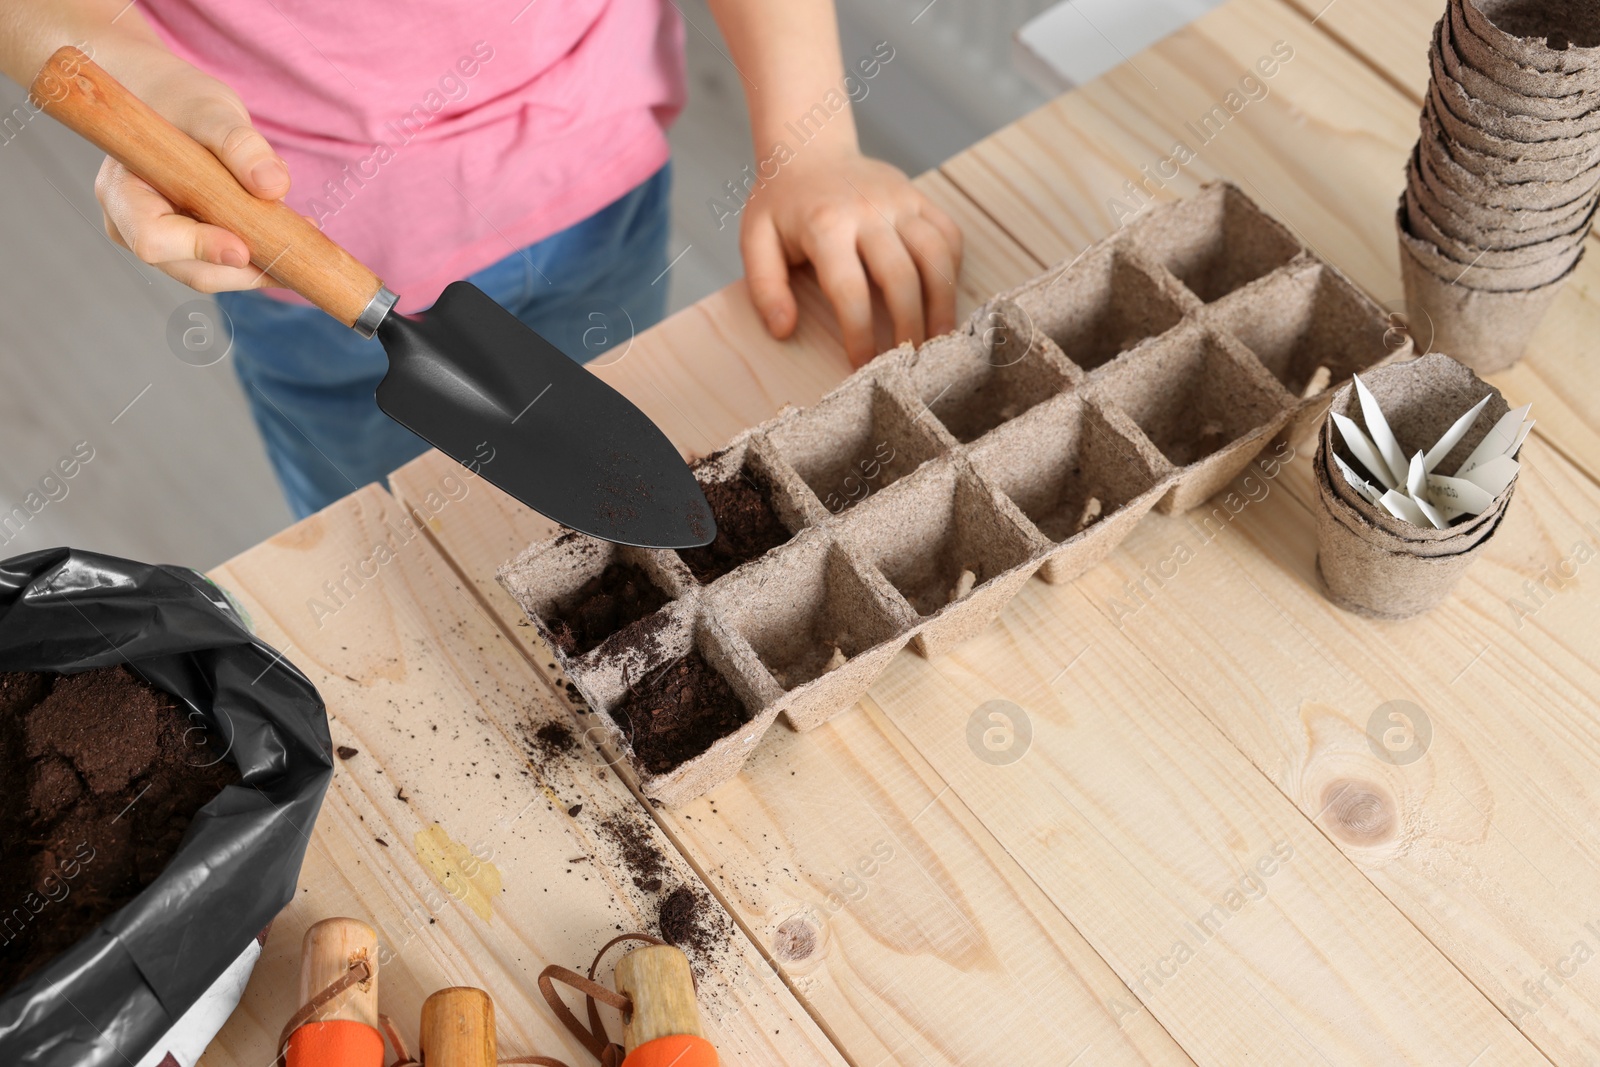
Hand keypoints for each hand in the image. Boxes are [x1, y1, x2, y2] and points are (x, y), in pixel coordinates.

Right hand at [94, 56, 288, 291]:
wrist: (172, 101)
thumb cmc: (181, 101)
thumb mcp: (213, 112)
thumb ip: (240, 145)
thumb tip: (274, 185)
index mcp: (122, 190)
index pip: (152, 238)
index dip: (197, 248)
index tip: (243, 248)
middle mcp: (129, 223)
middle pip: (188, 269)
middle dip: (242, 267)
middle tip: (292, 247)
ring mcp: (158, 239)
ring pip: (210, 274)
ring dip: (255, 265)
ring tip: (296, 235)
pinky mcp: (185, 246)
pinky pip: (220, 265)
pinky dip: (254, 257)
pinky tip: (282, 235)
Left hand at [740, 148, 962, 364]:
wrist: (809, 147)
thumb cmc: (781, 203)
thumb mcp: (755, 239)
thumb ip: (765, 287)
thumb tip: (784, 330)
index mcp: (825, 224)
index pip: (849, 289)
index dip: (859, 333)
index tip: (862, 365)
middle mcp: (868, 209)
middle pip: (901, 276)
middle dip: (908, 327)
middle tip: (908, 363)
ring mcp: (899, 200)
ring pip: (936, 255)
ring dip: (942, 303)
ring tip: (939, 341)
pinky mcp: (919, 197)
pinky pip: (949, 234)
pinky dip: (953, 270)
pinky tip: (944, 299)